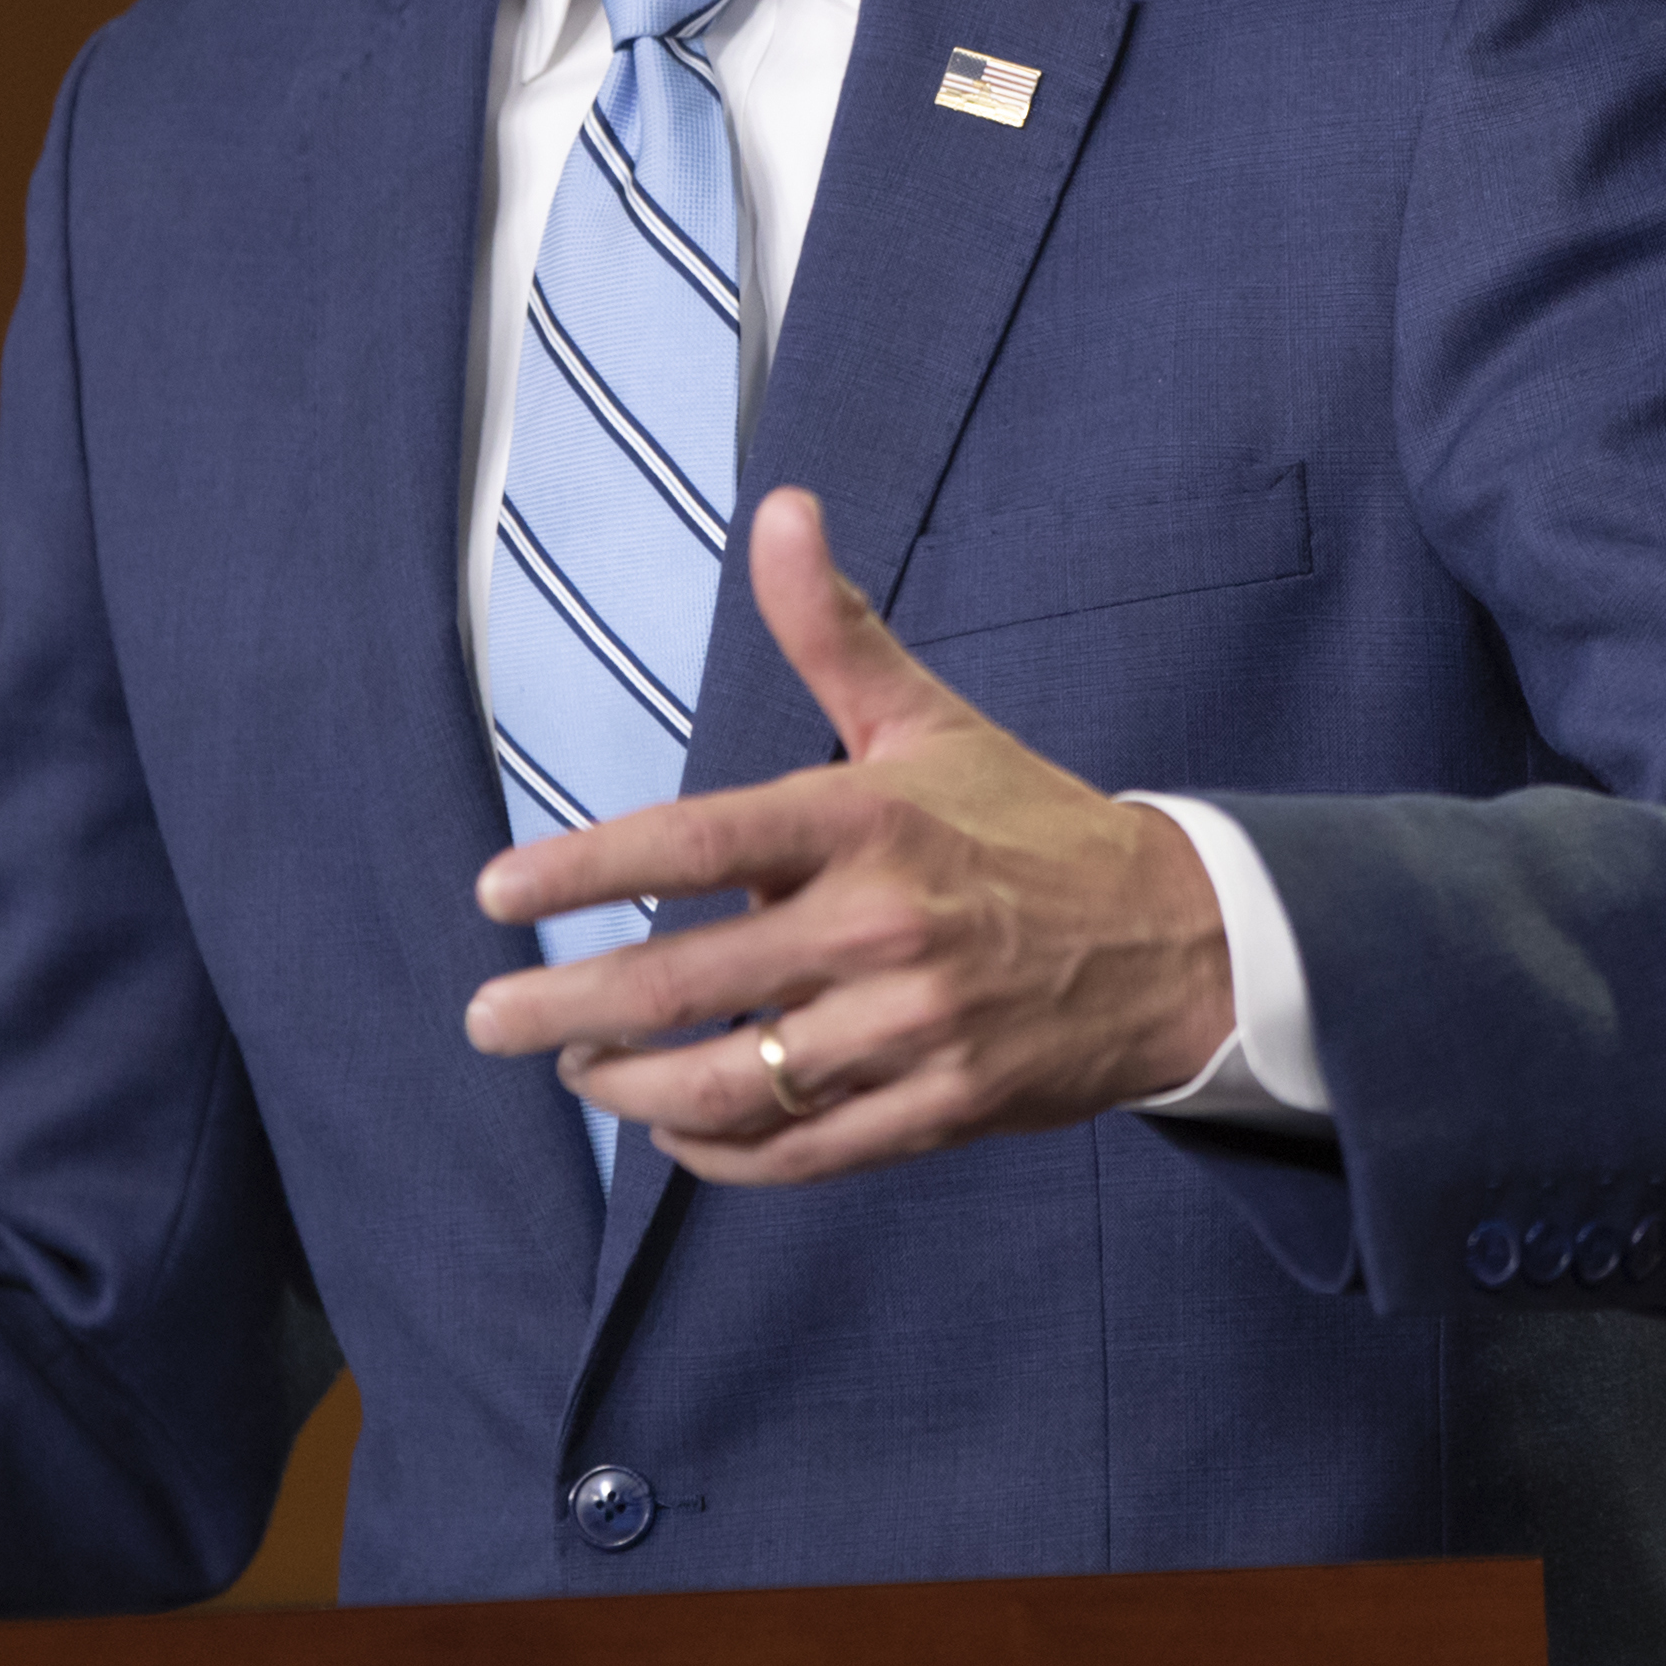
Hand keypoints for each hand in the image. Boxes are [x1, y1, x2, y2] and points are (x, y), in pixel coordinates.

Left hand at [461, 488, 1235, 1182]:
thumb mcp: (926, 719)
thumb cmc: (1024, 824)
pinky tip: (671, 1133)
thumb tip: (780, 510)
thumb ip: (831, 629)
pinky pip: (797, 1153)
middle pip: (686, 984)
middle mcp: (883, 927)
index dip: (585, 870)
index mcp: (868, 821)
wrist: (1176, 943)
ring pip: (730, 1086)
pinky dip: (718, 1155)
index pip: (698, 844)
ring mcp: (911, 1029)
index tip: (497, 892)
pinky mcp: (937, 1112)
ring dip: (630, 1091)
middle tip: (489, 1016)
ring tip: (576, 1072)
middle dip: (566, 1007)